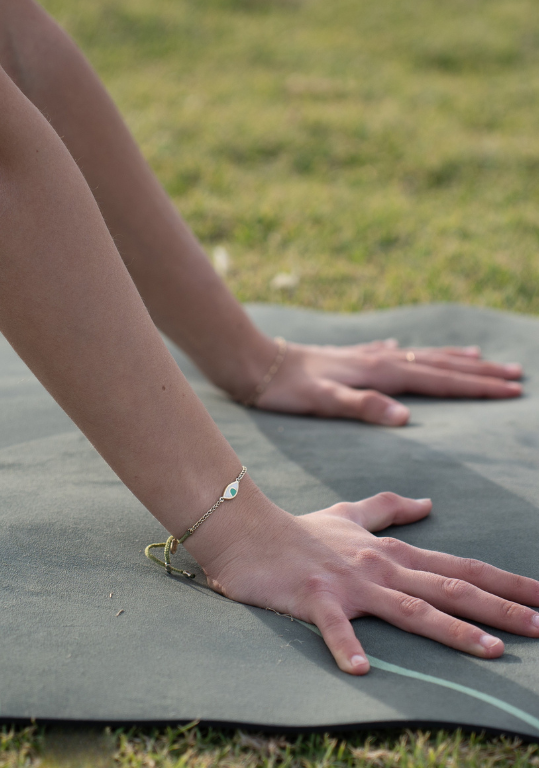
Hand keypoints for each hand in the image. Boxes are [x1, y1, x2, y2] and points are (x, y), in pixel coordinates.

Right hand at [186, 489, 538, 674]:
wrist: (245, 528)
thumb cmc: (295, 528)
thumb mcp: (347, 515)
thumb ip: (387, 509)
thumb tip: (426, 503)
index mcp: (392, 554)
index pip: (461, 570)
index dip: (507, 585)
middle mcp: (381, 568)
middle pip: (451, 590)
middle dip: (503, 609)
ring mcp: (350, 583)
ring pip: (411, 608)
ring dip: (452, 629)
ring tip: (492, 651)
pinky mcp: (315, 597)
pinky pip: (334, 626)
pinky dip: (346, 647)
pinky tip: (361, 671)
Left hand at [255, 339, 522, 424]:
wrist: (255, 364)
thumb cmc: (288, 389)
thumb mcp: (325, 402)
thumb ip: (363, 408)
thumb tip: (405, 417)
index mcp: (381, 372)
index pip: (440, 381)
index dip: (477, 387)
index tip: (512, 390)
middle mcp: (380, 359)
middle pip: (440, 365)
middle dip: (479, 372)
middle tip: (517, 376)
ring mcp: (365, 357)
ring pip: (420, 357)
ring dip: (452, 359)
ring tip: (481, 358)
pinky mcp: (348, 358)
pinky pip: (391, 354)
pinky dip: (408, 353)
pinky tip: (405, 350)